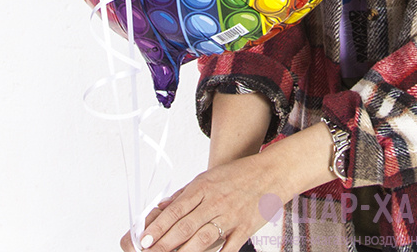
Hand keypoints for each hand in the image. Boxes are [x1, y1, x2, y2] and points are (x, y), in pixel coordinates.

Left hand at [120, 153, 278, 251]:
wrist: (272, 172)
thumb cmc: (238, 174)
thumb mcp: (209, 177)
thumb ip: (184, 194)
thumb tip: (160, 208)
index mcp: (204, 186)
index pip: (176, 210)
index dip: (158, 227)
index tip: (144, 240)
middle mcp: (215, 201)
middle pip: (185, 226)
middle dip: (164, 244)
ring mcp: (231, 216)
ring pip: (202, 238)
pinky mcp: (245, 229)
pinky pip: (227, 248)